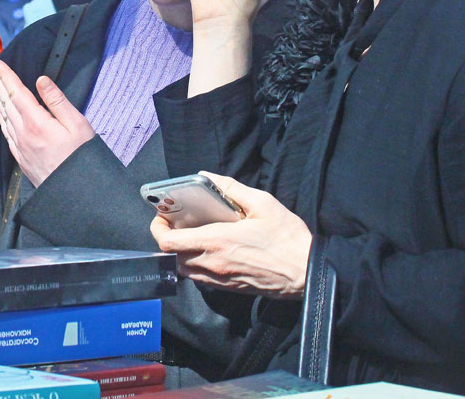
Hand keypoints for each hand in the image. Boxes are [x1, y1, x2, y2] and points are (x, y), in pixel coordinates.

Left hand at [0, 59, 94, 187]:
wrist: (76, 195)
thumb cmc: (82, 158)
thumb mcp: (77, 125)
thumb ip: (57, 101)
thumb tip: (41, 80)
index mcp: (37, 123)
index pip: (16, 92)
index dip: (6, 76)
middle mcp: (23, 134)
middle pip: (6, 102)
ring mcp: (21, 147)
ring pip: (4, 116)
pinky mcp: (22, 158)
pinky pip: (6, 132)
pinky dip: (0, 117)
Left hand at [150, 171, 311, 298]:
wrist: (307, 273)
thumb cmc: (287, 237)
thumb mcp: (262, 203)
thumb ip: (230, 188)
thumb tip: (206, 176)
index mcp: (217, 241)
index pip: (168, 243)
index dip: (157, 229)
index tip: (161, 217)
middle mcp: (212, 263)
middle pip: (170, 258)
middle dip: (165, 240)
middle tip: (173, 224)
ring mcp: (219, 278)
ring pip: (183, 270)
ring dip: (178, 254)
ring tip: (188, 235)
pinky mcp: (228, 288)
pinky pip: (199, 278)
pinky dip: (194, 264)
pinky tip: (207, 249)